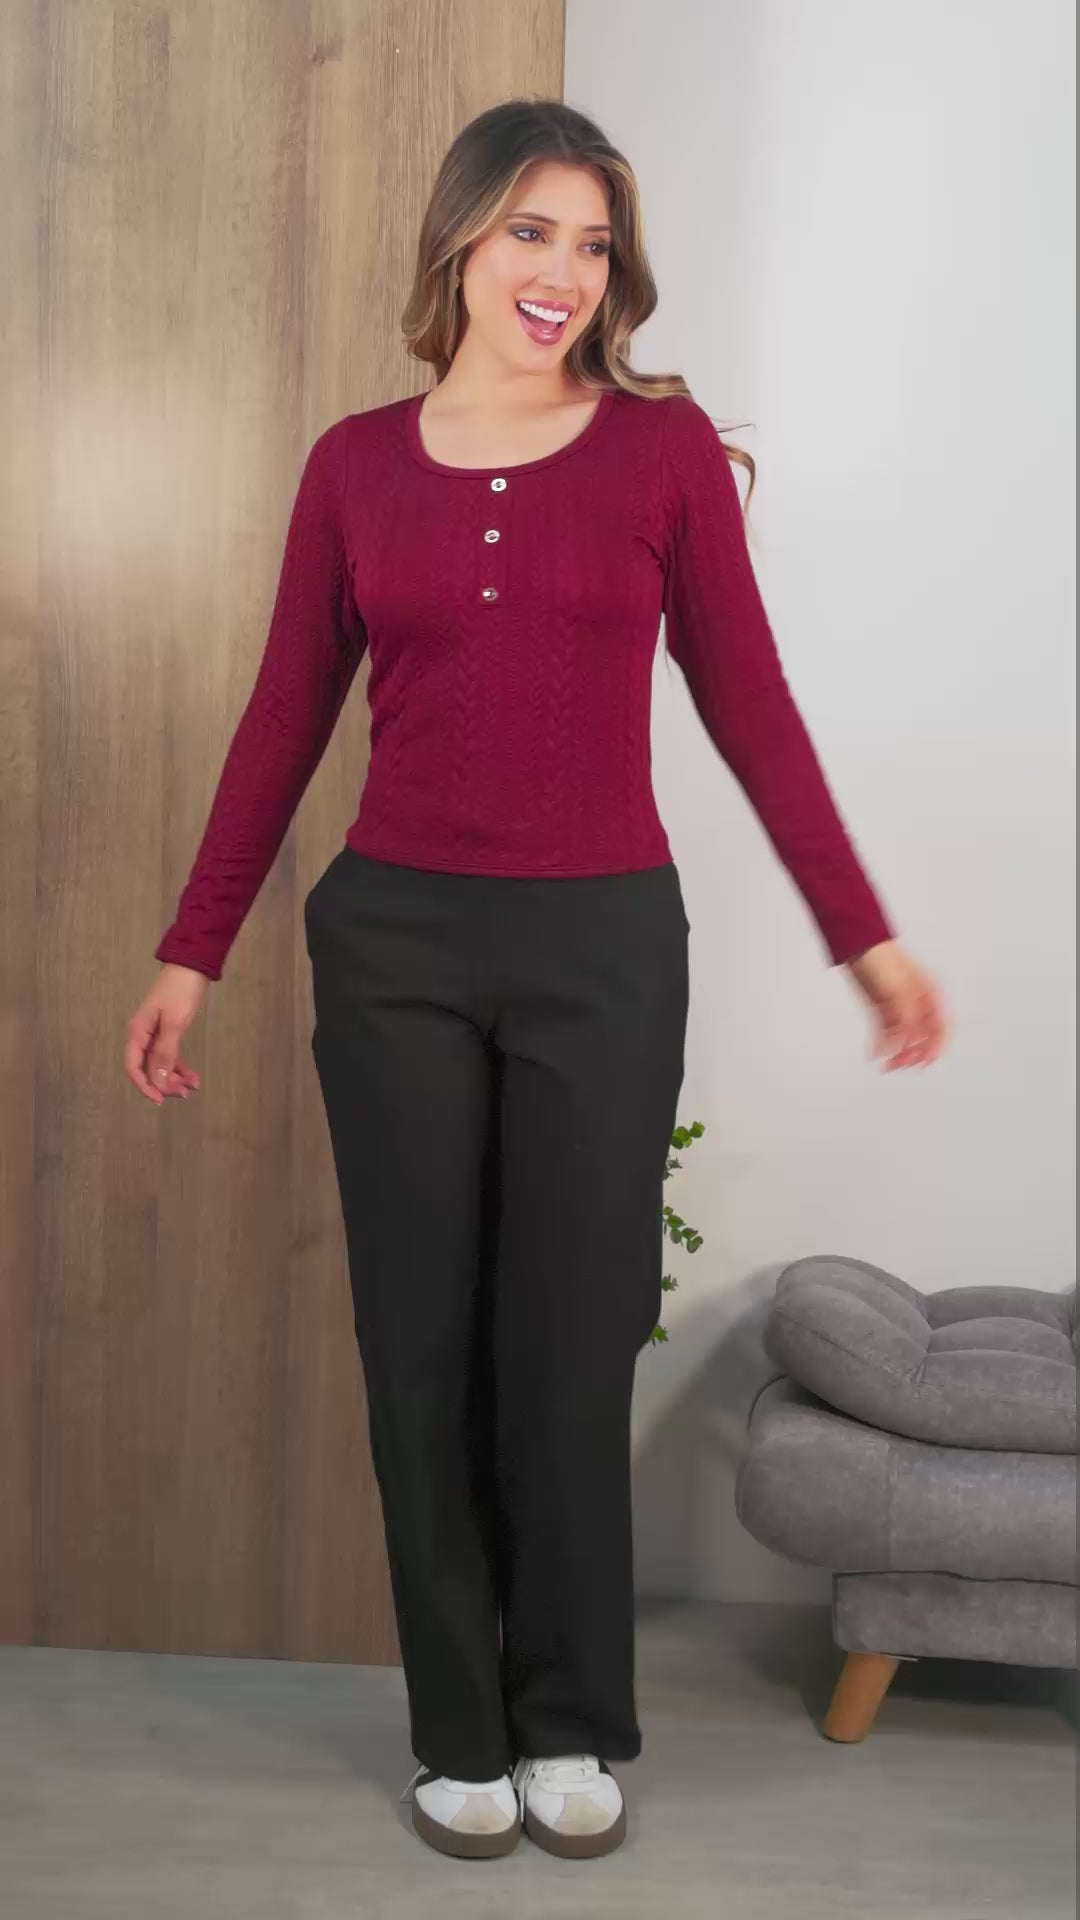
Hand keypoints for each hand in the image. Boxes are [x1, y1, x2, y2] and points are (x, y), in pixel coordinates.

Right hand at [125, 964, 208, 1104]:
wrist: (192, 964)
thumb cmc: (181, 990)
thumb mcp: (174, 1023)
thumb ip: (165, 1052)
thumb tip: (157, 1080)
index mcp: (138, 1032)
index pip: (133, 1067)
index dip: (144, 1086)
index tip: (159, 1100)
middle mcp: (143, 1035)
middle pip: (147, 1069)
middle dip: (164, 1084)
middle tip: (184, 1094)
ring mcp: (155, 1034)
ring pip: (160, 1064)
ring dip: (174, 1078)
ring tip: (192, 1087)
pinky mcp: (168, 1031)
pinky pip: (170, 1056)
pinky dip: (180, 1067)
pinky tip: (193, 1076)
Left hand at [845, 940, 949, 1070]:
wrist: (858, 946)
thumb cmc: (883, 960)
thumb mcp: (900, 990)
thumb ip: (908, 1017)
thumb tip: (908, 1042)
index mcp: (931, 995)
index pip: (942, 1028)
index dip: (936, 1047)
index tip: (924, 1061)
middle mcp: (918, 1004)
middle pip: (922, 1038)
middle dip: (912, 1054)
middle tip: (898, 1064)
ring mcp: (900, 1008)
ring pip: (903, 1039)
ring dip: (896, 1054)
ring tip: (885, 1064)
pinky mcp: (882, 1010)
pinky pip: (884, 1033)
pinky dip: (880, 1045)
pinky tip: (873, 1054)